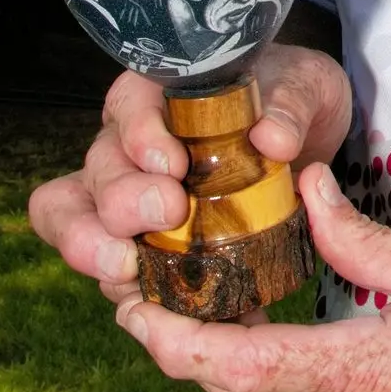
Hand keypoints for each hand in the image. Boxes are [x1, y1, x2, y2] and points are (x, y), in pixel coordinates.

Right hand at [28, 42, 352, 307]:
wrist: (310, 146)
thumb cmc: (291, 103)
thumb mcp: (304, 89)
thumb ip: (291, 107)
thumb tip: (274, 139)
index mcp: (160, 97)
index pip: (128, 106)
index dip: (139, 134)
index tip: (171, 162)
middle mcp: (131, 149)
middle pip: (99, 173)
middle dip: (124, 198)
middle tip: (169, 211)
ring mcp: (130, 202)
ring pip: (80, 222)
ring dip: (98, 247)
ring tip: (128, 267)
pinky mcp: (144, 249)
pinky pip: (113, 272)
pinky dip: (127, 289)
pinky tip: (154, 302)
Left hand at [113, 167, 390, 391]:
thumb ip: (356, 235)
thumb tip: (301, 186)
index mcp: (366, 377)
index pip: (238, 366)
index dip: (172, 340)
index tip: (134, 306)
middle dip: (189, 347)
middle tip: (159, 294)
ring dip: (229, 372)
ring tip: (210, 316)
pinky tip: (277, 356)